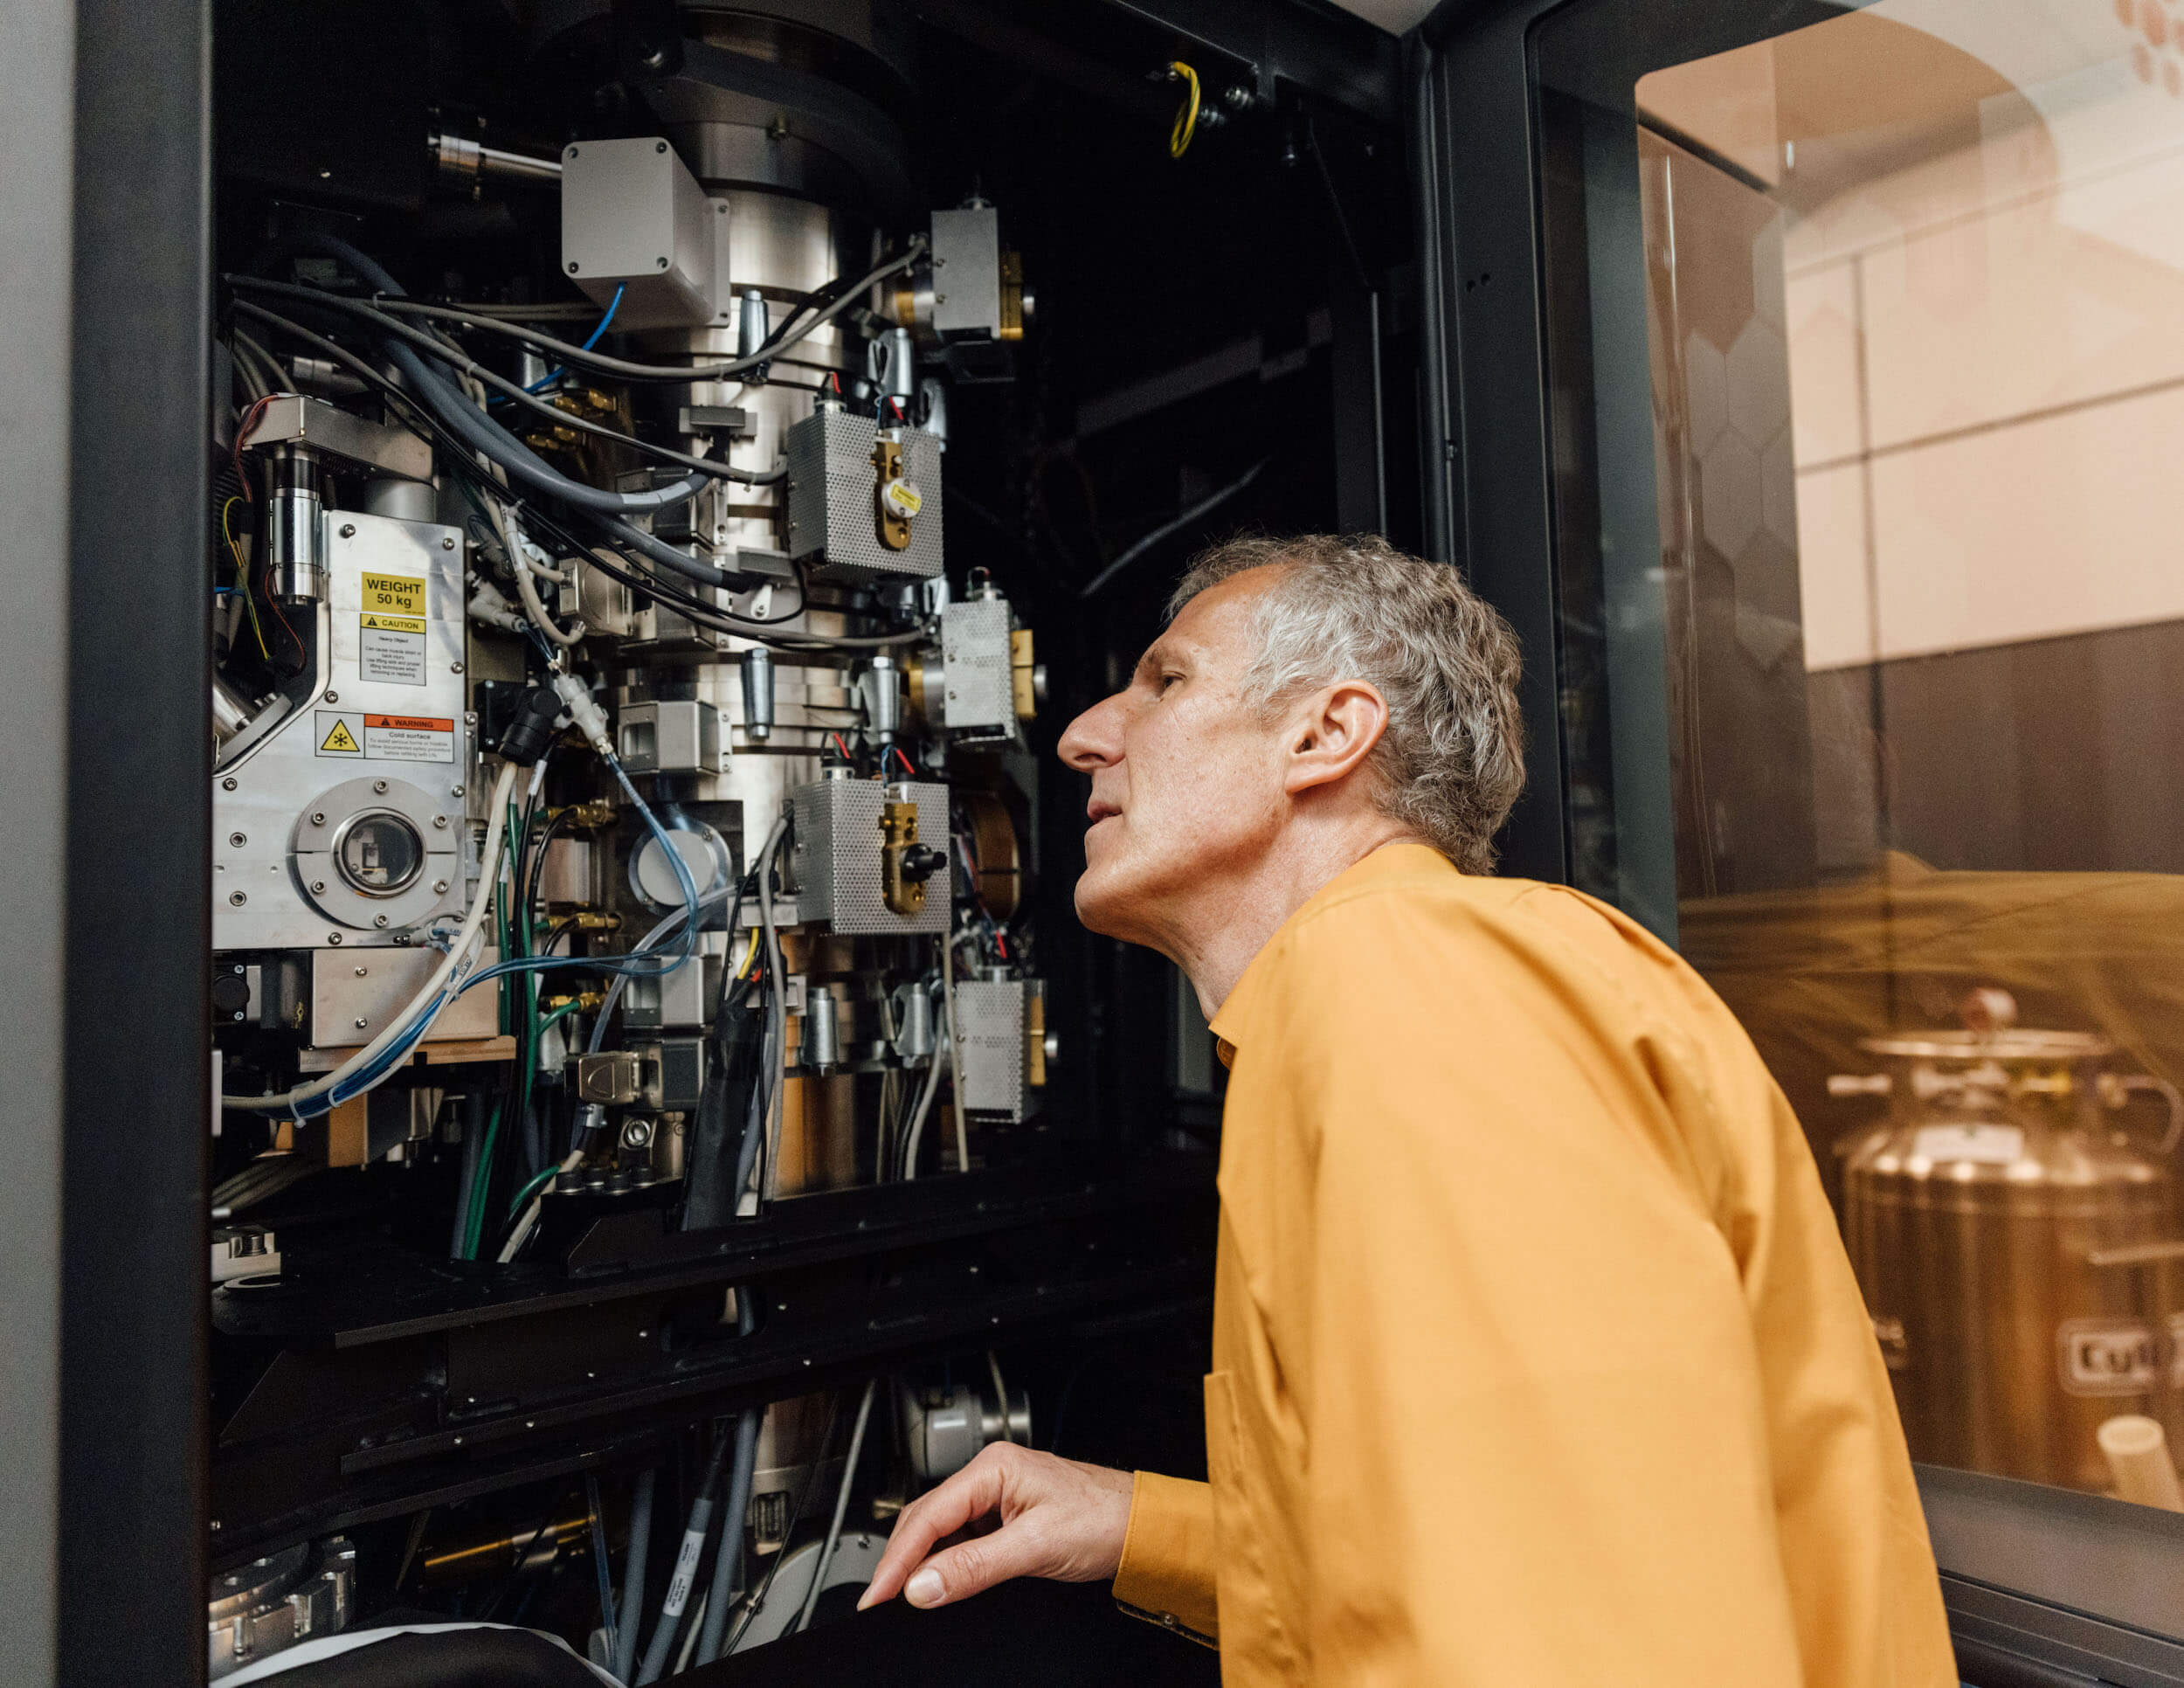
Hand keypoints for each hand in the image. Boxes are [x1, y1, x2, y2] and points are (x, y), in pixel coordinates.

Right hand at [858, 1444, 1133, 1611]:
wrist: (1144, 1526)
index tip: (876, 1594)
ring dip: (923, 1562)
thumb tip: (922, 1585)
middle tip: (880, 1600)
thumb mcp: (1035, 1547)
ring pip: (942, 1529)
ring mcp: (999, 1494)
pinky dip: (948, 1562)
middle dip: (901, 1560)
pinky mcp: (1008, 1514)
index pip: (927, 1516)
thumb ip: (974, 1567)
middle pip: (927, 1519)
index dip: (896, 1559)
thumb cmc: (1104, 1519)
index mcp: (994, 1467)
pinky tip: (942, 1581)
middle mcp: (992, 1474)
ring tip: (906, 1595)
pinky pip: (964, 1537)